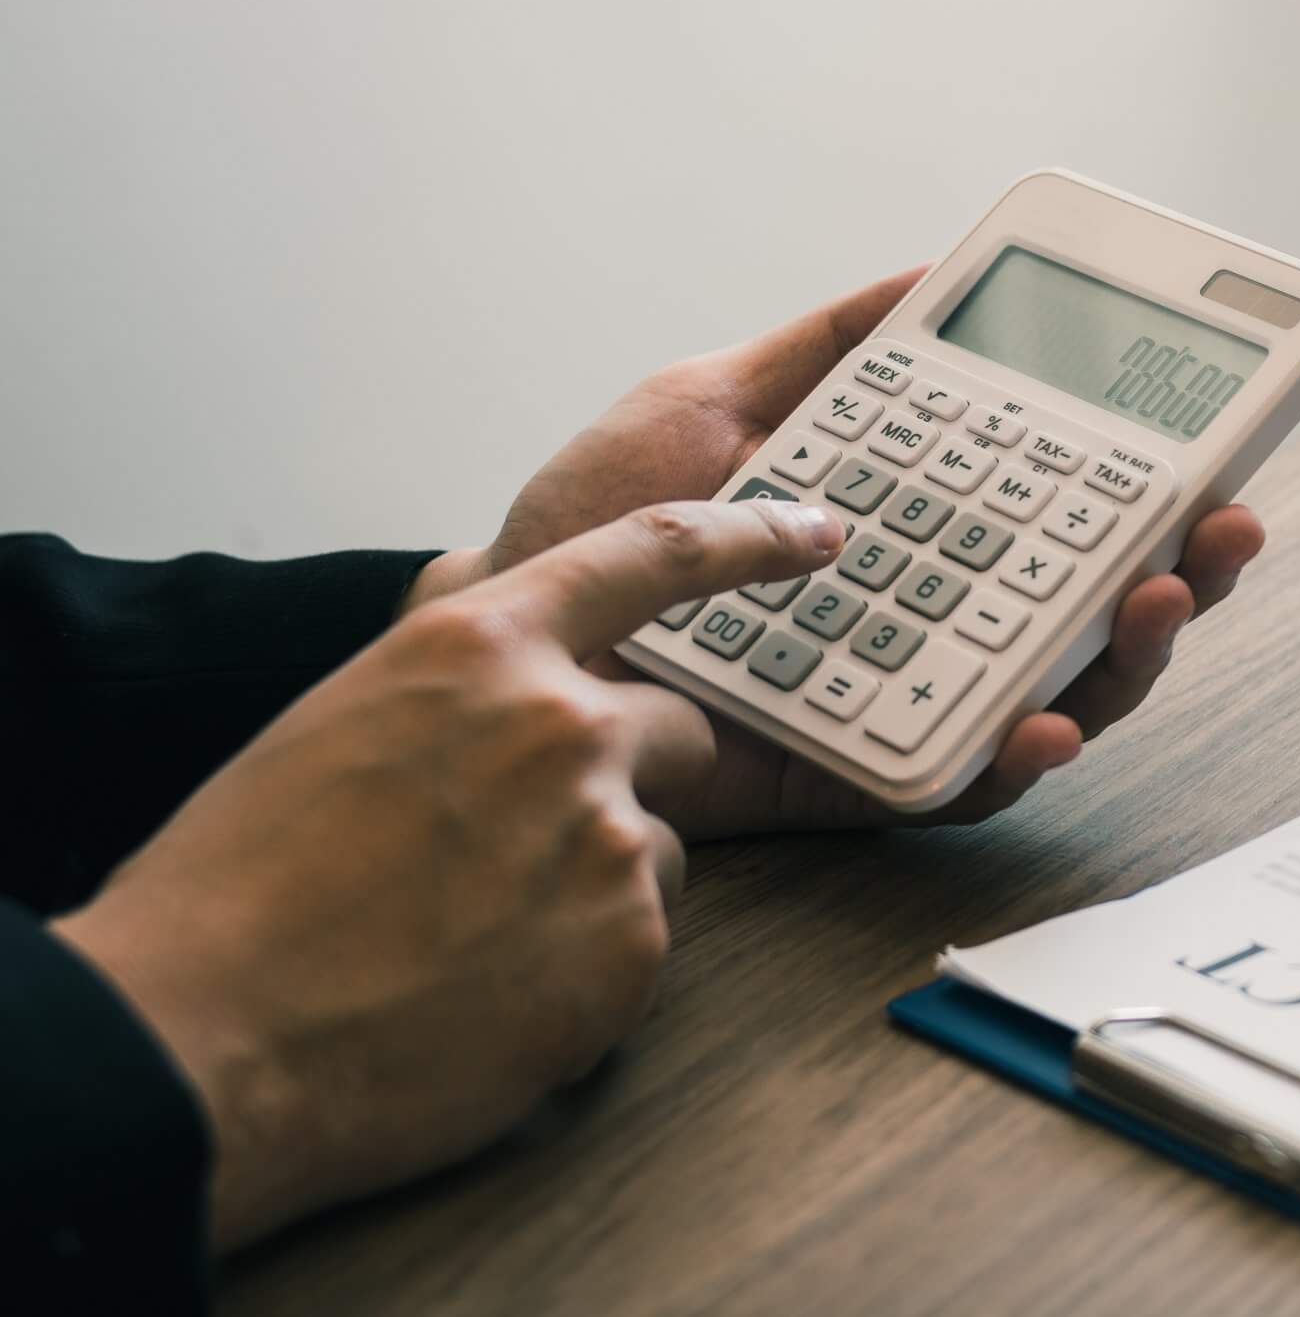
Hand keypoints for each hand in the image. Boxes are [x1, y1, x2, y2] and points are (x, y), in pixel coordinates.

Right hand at [51, 497, 846, 1248]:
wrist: (207, 1042)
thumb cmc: (241, 891)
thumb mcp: (341, 727)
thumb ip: (454, 685)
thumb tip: (501, 663)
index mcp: (475, 646)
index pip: (651, 555)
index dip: (749, 536)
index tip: (818, 531)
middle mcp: (561, 720)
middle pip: (674, 728)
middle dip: (624, 780)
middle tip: (513, 854)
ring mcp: (606, 829)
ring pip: (658, 842)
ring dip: (596, 883)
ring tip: (470, 937)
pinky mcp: (632, 938)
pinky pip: (644, 936)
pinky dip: (586, 966)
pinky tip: (488, 993)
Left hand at [407, 269, 1263, 836]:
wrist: (497, 625)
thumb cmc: (595, 522)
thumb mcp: (712, 401)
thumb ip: (824, 349)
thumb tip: (926, 273)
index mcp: (916, 524)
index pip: (1062, 507)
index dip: (1150, 482)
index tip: (1211, 441)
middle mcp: (932, 615)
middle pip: (1093, 603)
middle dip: (1183, 568)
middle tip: (1221, 527)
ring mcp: (904, 696)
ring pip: (1060, 694)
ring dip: (1130, 657)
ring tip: (1157, 604)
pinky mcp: (858, 777)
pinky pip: (961, 778)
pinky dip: (1015, 754)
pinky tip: (1042, 719)